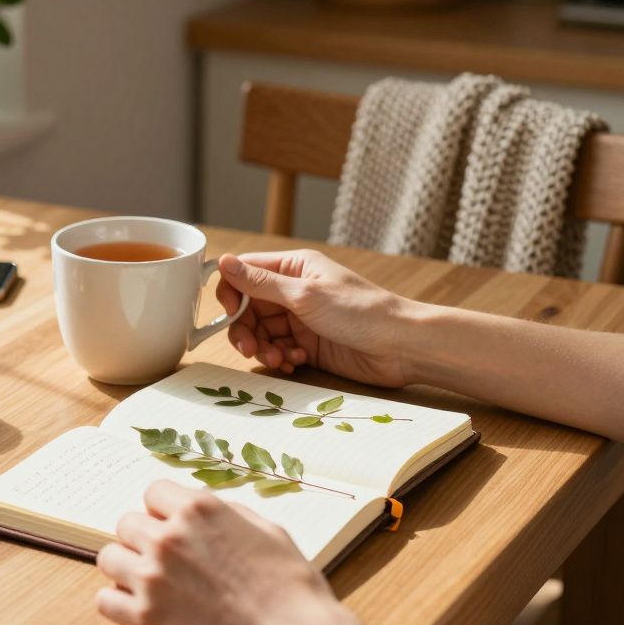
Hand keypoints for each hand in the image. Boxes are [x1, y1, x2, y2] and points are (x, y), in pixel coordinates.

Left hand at [95, 481, 359, 624]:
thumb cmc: (290, 586)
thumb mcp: (266, 529)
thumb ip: (225, 513)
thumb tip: (200, 510)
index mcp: (199, 508)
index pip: (153, 492)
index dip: (164, 512)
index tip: (174, 529)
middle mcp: (169, 536)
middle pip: (126, 524)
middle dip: (143, 540)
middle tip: (165, 562)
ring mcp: (152, 577)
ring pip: (108, 558)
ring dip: (126, 569)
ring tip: (150, 586)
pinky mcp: (145, 617)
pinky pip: (104, 601)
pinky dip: (119, 605)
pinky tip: (142, 610)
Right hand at [216, 250, 416, 386]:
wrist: (400, 347)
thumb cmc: (359, 312)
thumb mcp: (305, 295)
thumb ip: (261, 283)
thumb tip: (223, 262)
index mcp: (294, 268)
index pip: (246, 272)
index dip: (231, 292)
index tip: (228, 313)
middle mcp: (294, 291)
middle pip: (249, 307)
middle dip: (245, 329)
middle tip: (250, 349)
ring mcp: (301, 319)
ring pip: (261, 332)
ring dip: (263, 348)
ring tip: (279, 359)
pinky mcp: (308, 344)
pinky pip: (278, 350)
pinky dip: (280, 358)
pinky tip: (294, 362)